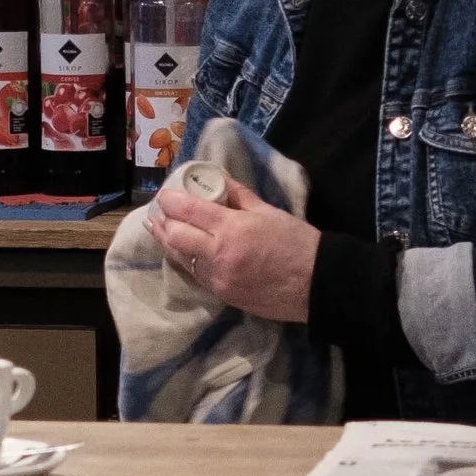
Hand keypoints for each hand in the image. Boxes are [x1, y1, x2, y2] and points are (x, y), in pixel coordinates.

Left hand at [150, 173, 320, 323]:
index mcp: (232, 229)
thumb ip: (238, 195)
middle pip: (176, 237)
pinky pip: (198, 276)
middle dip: (163, 222)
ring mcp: (219, 279)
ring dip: (169, 243)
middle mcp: (219, 255)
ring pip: (182, 259)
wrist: (317, 284)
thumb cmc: (298, 243)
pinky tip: (185, 252)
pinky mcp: (224, 296)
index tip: (164, 195)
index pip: (189, 211)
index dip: (171, 201)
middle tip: (158, 212)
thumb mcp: (269, 211)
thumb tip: (217, 179)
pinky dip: (188, 261)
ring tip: (160, 230)